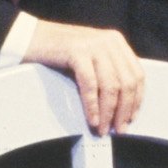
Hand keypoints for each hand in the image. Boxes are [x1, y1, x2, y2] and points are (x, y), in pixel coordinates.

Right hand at [21, 18, 144, 132]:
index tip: (131, 118)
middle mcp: (109, 41)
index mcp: (116, 42)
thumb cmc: (60, 53)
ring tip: (102, 128)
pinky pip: (90, 84)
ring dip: (108, 112)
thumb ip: (107, 72)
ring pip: (111, 86)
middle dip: (124, 110)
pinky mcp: (77, 51)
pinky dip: (92, 105)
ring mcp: (94, 45)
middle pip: (127, 82)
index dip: (136, 99)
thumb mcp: (91, 57)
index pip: (137, 74)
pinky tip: (91, 118)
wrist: (30, 38)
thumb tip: (120, 108)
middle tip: (118, 129)